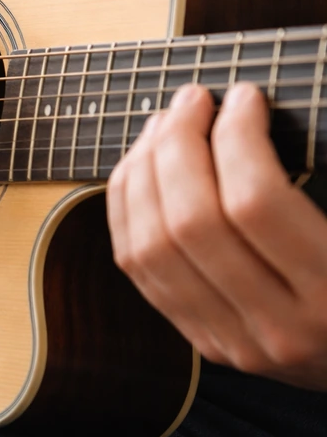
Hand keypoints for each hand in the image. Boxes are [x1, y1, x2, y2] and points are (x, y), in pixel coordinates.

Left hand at [107, 82, 326, 389]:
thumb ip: (319, 175)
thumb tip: (251, 110)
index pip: (256, 204)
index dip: (238, 138)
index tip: (244, 95)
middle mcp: (277, 329)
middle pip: (191, 222)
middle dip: (179, 146)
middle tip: (192, 99)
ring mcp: (232, 341)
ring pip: (151, 246)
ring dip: (145, 171)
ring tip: (164, 124)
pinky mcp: (201, 339)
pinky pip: (138, 267)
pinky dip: (128, 207)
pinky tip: (142, 167)